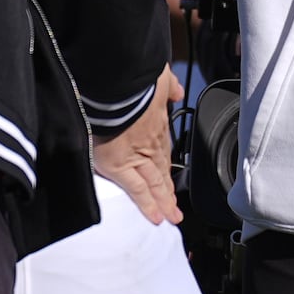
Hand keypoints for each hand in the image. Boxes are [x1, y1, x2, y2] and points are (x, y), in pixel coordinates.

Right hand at [92, 65, 184, 224]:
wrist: (117, 84)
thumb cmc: (133, 78)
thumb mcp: (159, 76)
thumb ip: (168, 84)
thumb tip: (176, 90)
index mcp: (156, 122)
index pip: (163, 148)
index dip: (167, 163)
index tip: (169, 174)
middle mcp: (150, 141)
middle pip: (161, 170)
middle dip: (168, 189)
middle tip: (175, 207)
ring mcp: (138, 155)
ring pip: (154, 183)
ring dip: (163, 201)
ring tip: (170, 217)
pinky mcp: (121, 166)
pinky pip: (137, 189)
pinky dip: (147, 204)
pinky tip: (155, 218)